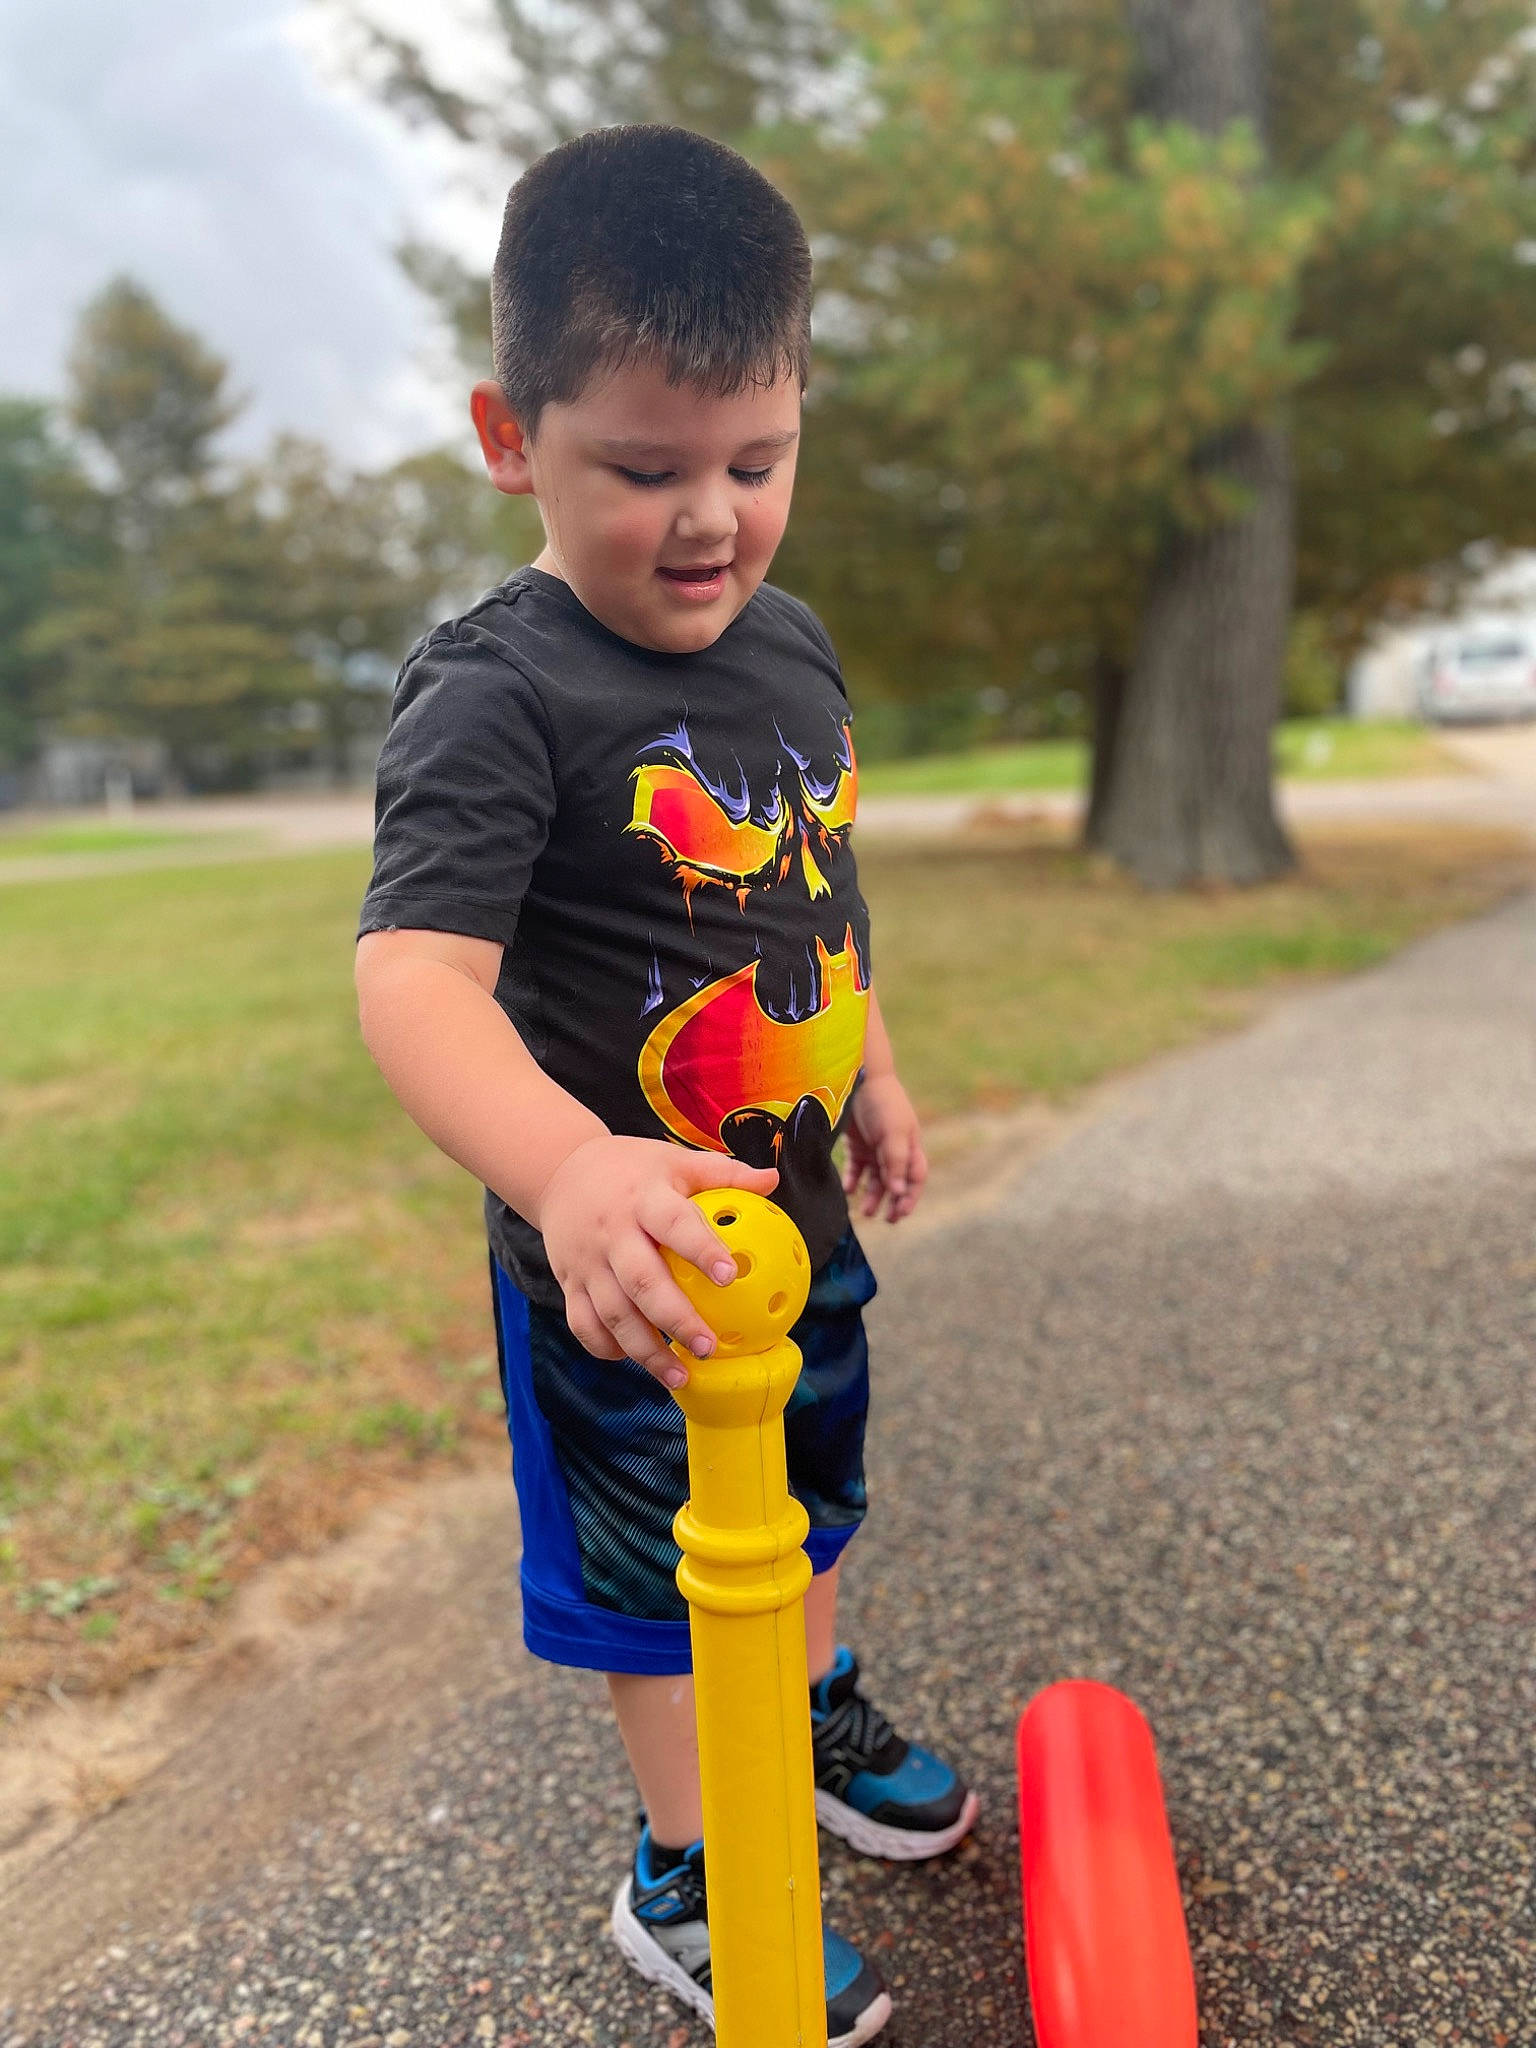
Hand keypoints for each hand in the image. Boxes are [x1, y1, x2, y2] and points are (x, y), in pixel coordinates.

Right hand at [536, 1137, 778, 1386]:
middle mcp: (612, 1233)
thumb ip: (724, 1174)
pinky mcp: (569, 1284)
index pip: (674, 1225)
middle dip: (677, 1320)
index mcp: (643, 1199)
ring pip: (613, 1314)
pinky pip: (584, 1324)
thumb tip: (772, 1181)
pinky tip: (636, 1361)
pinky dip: (607, 1348)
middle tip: (709, 1347)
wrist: (559, 1172)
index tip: (728, 1276)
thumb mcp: (675, 1162)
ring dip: (646, 1351)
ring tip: (681, 1376)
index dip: (701, 1250)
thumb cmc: (632, 1170)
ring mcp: (587, 1263)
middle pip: (642, 1283)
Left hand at [843, 1073, 926, 1223]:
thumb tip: (898, 1190)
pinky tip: (848, 1190)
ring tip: (865, 1212)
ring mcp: (875, 1147)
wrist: (860, 1076)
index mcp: (911, 1146)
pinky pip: (856, 1168)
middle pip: (896, 1182)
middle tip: (886, 1220)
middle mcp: (895, 1150)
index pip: (915, 1178)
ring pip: (876, 1179)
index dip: (910, 1196)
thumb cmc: (884, 1102)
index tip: (900, 1213)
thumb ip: (896, 1161)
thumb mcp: (894, 1132)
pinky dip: (853, 1180)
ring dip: (872, 1196)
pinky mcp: (857, 1143)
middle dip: (893, 1202)